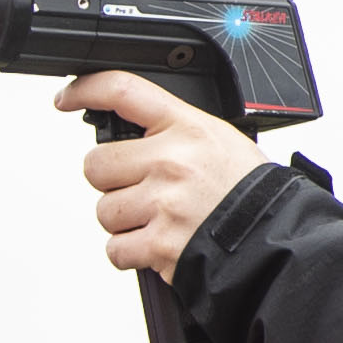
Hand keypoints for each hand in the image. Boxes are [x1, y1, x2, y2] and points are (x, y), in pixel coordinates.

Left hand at [60, 72, 265, 283]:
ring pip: (104, 210)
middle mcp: (173, 161)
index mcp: (189, 128)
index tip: (68, 97)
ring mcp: (164, 203)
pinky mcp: (159, 243)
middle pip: (96, 165)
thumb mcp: (219, 141)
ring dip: (124, 221)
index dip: (86, 90)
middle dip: (112, 181)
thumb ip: (173, 134)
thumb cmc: (249, 193)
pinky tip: (158, 244)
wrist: (274, 239)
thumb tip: (127, 138)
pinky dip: (131, 253)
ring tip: (160, 220)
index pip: (124, 92)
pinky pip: (115, 248)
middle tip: (144, 189)